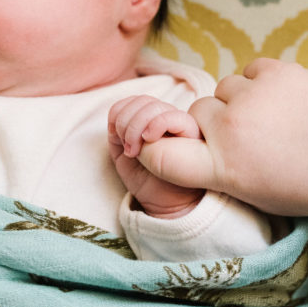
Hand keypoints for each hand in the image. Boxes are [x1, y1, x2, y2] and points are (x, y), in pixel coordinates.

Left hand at [108, 95, 204, 217]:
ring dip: (136, 125)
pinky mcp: (192, 134)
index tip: (115, 136)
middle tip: (127, 146)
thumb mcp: (123, 157)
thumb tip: (115, 118)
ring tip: (135, 150)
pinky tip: (149, 140)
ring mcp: (180, 125)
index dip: (119, 111)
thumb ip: (117, 136)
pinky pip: (174, 116)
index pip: (135, 101)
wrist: (166, 206)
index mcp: (152, 122)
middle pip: (143, 100)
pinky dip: (155, 123)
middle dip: (125, 120)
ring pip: (155, 106)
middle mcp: (168, 119)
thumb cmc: (148, 182)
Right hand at [134, 59, 307, 215]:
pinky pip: (249, 72)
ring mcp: (250, 97)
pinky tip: (283, 101)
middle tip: (248, 138)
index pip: (159, 154)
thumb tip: (196, 149)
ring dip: (238, 101)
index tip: (158, 145)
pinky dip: (260, 84)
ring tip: (270, 118)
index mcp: (224, 169)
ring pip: (222, 90)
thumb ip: (220, 172)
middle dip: (213, 124)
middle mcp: (229, 130)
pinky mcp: (272, 71)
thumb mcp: (257, 196)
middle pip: (195, 114)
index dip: (152, 146)